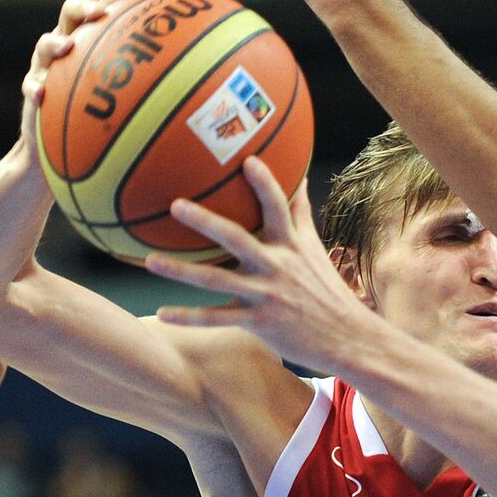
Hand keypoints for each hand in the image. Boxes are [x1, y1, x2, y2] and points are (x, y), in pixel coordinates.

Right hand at [19, 0, 151, 154]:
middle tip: (100, 13)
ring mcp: (47, 65)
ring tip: (67, 48)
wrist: (61, 142)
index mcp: (92, 36)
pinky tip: (41, 94)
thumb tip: (196, 83)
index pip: (108, 4)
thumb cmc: (101, 112)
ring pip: (44, 45)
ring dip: (54, 44)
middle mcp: (68, 43)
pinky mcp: (34, 90)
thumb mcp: (127, 93)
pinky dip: (34, 87)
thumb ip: (150, 82)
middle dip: (85, 7)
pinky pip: (30, 86)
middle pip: (71, 12)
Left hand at [144, 157, 376, 374]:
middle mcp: (277, 267)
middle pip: (237, 239)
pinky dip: (189, 318)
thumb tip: (300, 177)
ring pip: (217, 281)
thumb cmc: (325, 289)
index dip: (264, 183)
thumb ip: (300, 213)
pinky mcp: (259, 322)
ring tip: (149, 261)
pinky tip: (162, 314)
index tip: (246, 159)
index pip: (278, 207)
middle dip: (206, 222)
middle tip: (175, 205)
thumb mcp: (315, 248)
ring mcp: (266, 295)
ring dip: (181, 272)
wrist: (347, 337)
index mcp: (291, 246)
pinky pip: (218, 319)